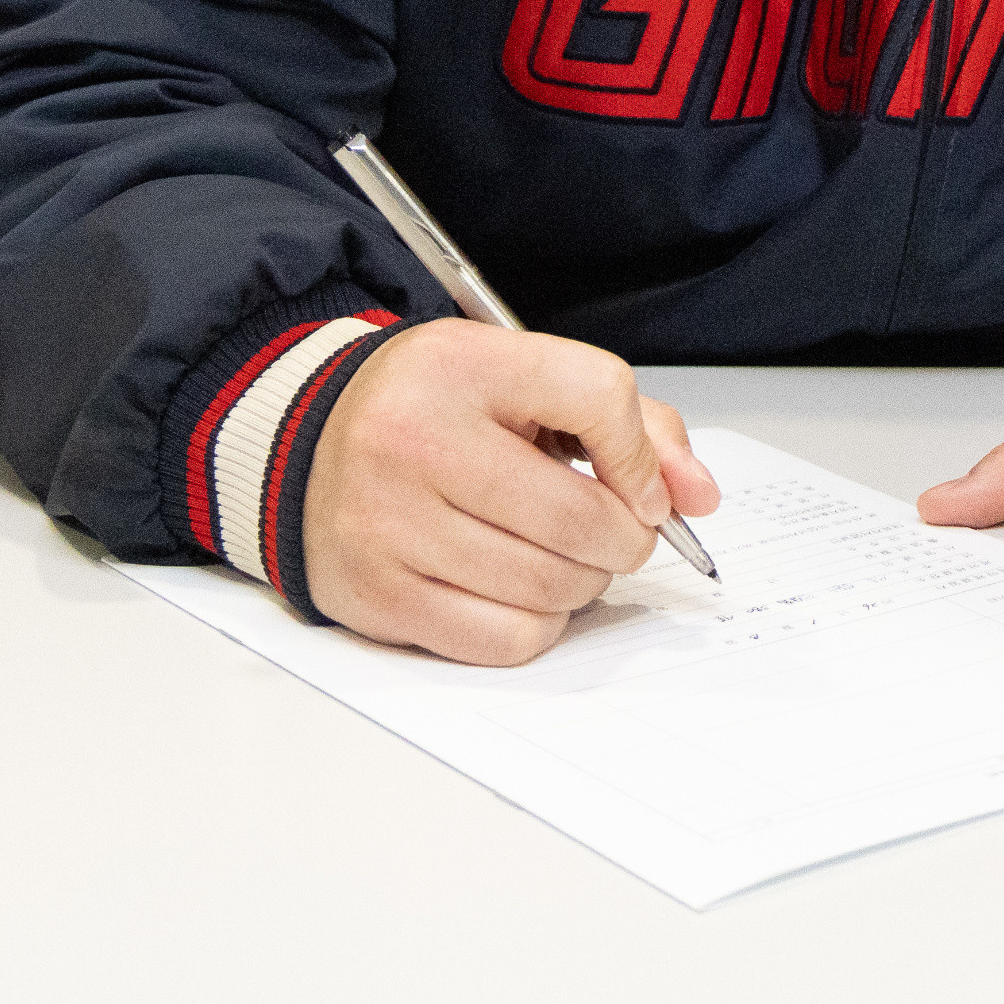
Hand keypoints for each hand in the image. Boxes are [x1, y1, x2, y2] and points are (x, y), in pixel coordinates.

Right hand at [298, 318, 720, 664]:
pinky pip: (507, 639)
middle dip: (623, 538)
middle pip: (582, 515)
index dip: (644, 456)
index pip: (601, 396)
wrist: (306, 447)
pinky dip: (537, 625)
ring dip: (583, 583)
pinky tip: (519, 590)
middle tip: (611, 533)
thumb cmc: (433, 413)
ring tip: (561, 557)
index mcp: (461, 365)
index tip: (644, 486)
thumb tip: (697, 495)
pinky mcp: (377, 595)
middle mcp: (415, 439)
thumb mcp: (521, 381)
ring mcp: (389, 523)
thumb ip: (628, 423)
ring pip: (551, 586)